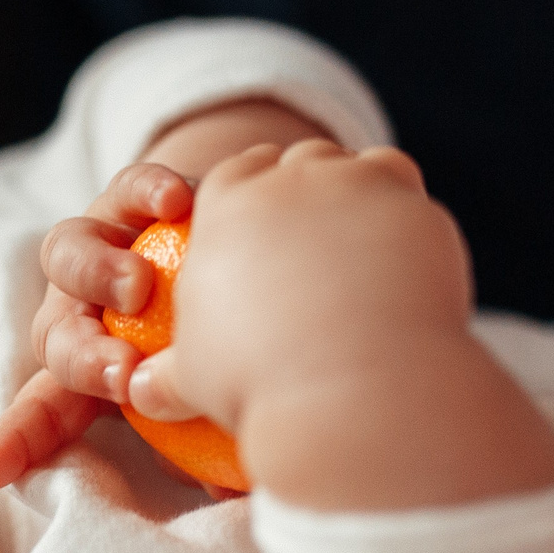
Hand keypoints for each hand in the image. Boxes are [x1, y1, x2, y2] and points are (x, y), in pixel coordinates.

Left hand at [0, 98, 332, 490]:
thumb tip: (221, 489)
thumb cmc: (216, 339)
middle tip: (124, 375)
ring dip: (97, 275)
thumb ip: (206, 438)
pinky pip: (130, 188)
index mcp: (87, 370)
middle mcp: (79, 308)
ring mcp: (99, 246)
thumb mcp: (205, 391)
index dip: (21, 439)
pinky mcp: (129, 195)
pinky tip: (181, 203)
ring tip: (140, 288)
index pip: (48, 410)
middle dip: (84, 359)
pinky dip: (150, 192)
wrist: (240, 245)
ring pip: (66, 254)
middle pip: (56, 335)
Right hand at [142, 141, 553, 509]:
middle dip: (302, 186)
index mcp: (225, 199)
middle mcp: (289, 175)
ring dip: (355, 195)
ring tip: (359, 244)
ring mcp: (355, 181)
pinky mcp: (412, 201)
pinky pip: (405, 190)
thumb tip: (141, 392)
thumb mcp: (194, 377)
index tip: (255, 231)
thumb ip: (167, 374)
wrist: (354, 388)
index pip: (233, 175)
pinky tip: (401, 253)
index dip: (243, 198)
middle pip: (297, 159)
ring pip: (355, 166)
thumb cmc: (260, 382)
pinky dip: (400, 215)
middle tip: (311, 235)